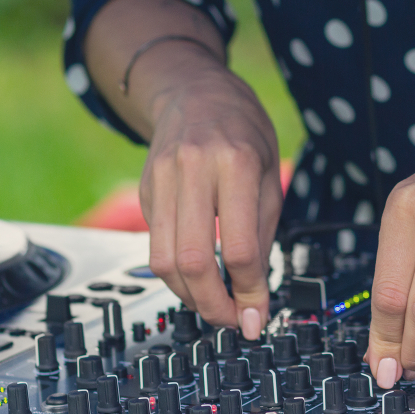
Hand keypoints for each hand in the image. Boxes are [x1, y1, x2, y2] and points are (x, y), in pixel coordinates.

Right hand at [141, 67, 281, 339]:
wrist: (195, 91)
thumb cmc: (243, 133)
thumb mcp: (269, 177)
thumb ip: (261, 236)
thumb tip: (254, 297)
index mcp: (236, 164)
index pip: (239, 248)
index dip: (248, 293)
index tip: (256, 317)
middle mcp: (193, 170)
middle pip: (193, 261)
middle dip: (212, 305)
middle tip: (232, 322)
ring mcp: (161, 180)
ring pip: (164, 261)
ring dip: (189, 296)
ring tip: (214, 305)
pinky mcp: (144, 191)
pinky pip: (155, 246)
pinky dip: (176, 274)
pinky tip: (196, 278)